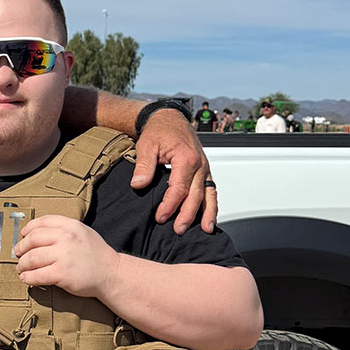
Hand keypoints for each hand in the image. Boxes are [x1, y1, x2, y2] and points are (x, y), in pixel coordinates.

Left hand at [14, 215, 119, 298]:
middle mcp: (67, 238)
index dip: (28, 229)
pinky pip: (37, 275)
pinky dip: (27, 277)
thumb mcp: (83, 232)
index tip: (23, 236)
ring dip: (22, 264)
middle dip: (21, 248)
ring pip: (32, 258)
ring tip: (21, 268)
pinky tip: (26, 278)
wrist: (111, 274)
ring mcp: (64, 256)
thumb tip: (36, 232)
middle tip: (18, 254)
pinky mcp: (62, 274)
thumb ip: (64, 229)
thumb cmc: (95, 254)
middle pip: (32, 240)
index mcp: (71, 226)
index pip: (42, 222)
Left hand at [130, 109, 216, 233]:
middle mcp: (200, 164)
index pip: (179, 188)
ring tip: (206, 230)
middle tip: (178, 230)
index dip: (170, 205)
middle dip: (187, 214)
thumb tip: (138, 184)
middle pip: (196, 194)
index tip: (160, 217)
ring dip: (207, 213)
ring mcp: (204, 168)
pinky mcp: (204, 171)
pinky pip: (211, 190)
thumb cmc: (159, 131)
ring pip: (209, 194)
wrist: (169, 119)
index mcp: (186, 158)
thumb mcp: (146, 145)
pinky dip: (211, 205)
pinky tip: (209, 218)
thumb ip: (144, 165)